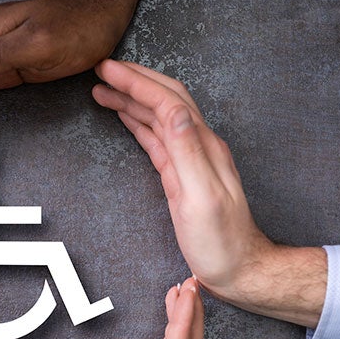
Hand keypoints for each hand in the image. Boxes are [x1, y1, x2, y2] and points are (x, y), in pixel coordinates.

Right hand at [92, 60, 325, 326]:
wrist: (239, 268)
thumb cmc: (221, 243)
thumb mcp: (203, 199)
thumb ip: (188, 153)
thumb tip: (174, 111)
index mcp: (203, 147)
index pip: (167, 101)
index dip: (137, 83)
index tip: (107, 70)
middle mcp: (199, 146)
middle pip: (165, 99)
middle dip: (133, 80)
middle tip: (101, 70)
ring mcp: (190, 159)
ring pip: (158, 116)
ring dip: (132, 98)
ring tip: (102, 89)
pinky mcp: (181, 174)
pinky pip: (157, 138)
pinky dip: (138, 121)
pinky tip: (125, 116)